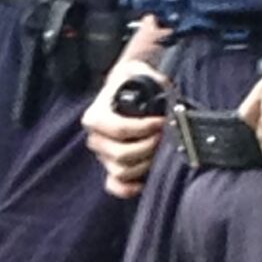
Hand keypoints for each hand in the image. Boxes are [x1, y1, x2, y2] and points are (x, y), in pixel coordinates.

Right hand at [81, 56, 168, 199]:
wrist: (127, 90)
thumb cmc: (133, 83)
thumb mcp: (139, 73)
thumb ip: (151, 78)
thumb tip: (166, 91)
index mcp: (95, 117)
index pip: (119, 130)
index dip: (144, 128)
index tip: (162, 121)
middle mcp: (95, 139)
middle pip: (121, 155)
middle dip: (149, 147)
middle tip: (164, 137)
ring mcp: (103, 156)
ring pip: (122, 172)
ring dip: (145, 164)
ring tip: (160, 151)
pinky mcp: (111, 169)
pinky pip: (115, 186)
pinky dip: (129, 188)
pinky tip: (144, 181)